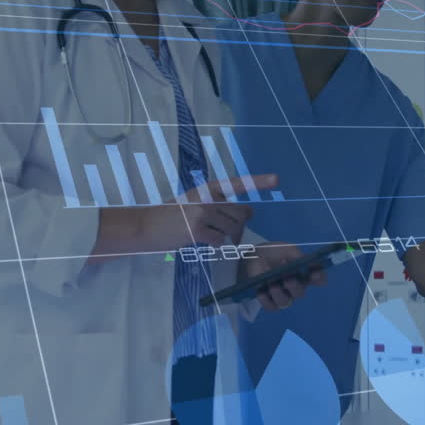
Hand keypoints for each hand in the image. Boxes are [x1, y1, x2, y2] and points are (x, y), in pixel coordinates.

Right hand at [138, 174, 277, 250]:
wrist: (147, 226)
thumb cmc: (173, 215)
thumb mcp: (195, 202)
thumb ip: (220, 205)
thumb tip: (250, 212)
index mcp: (208, 188)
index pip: (237, 183)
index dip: (259, 181)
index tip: (277, 180)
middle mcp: (208, 198)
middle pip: (241, 214)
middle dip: (240, 227)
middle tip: (232, 234)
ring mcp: (202, 213)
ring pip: (233, 229)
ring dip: (228, 237)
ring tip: (213, 236)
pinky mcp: (197, 231)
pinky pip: (220, 242)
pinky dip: (215, 244)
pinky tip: (201, 241)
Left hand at [242, 241, 328, 311]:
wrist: (255, 256)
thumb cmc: (274, 252)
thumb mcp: (287, 249)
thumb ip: (297, 256)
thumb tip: (307, 262)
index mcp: (304, 273)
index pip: (318, 278)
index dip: (319, 278)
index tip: (314, 275)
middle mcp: (296, 286)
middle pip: (300, 292)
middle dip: (294, 286)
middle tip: (288, 280)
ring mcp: (283, 295)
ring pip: (285, 301)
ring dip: (279, 294)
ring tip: (272, 285)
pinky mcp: (269, 301)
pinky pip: (270, 306)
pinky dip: (266, 300)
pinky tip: (261, 292)